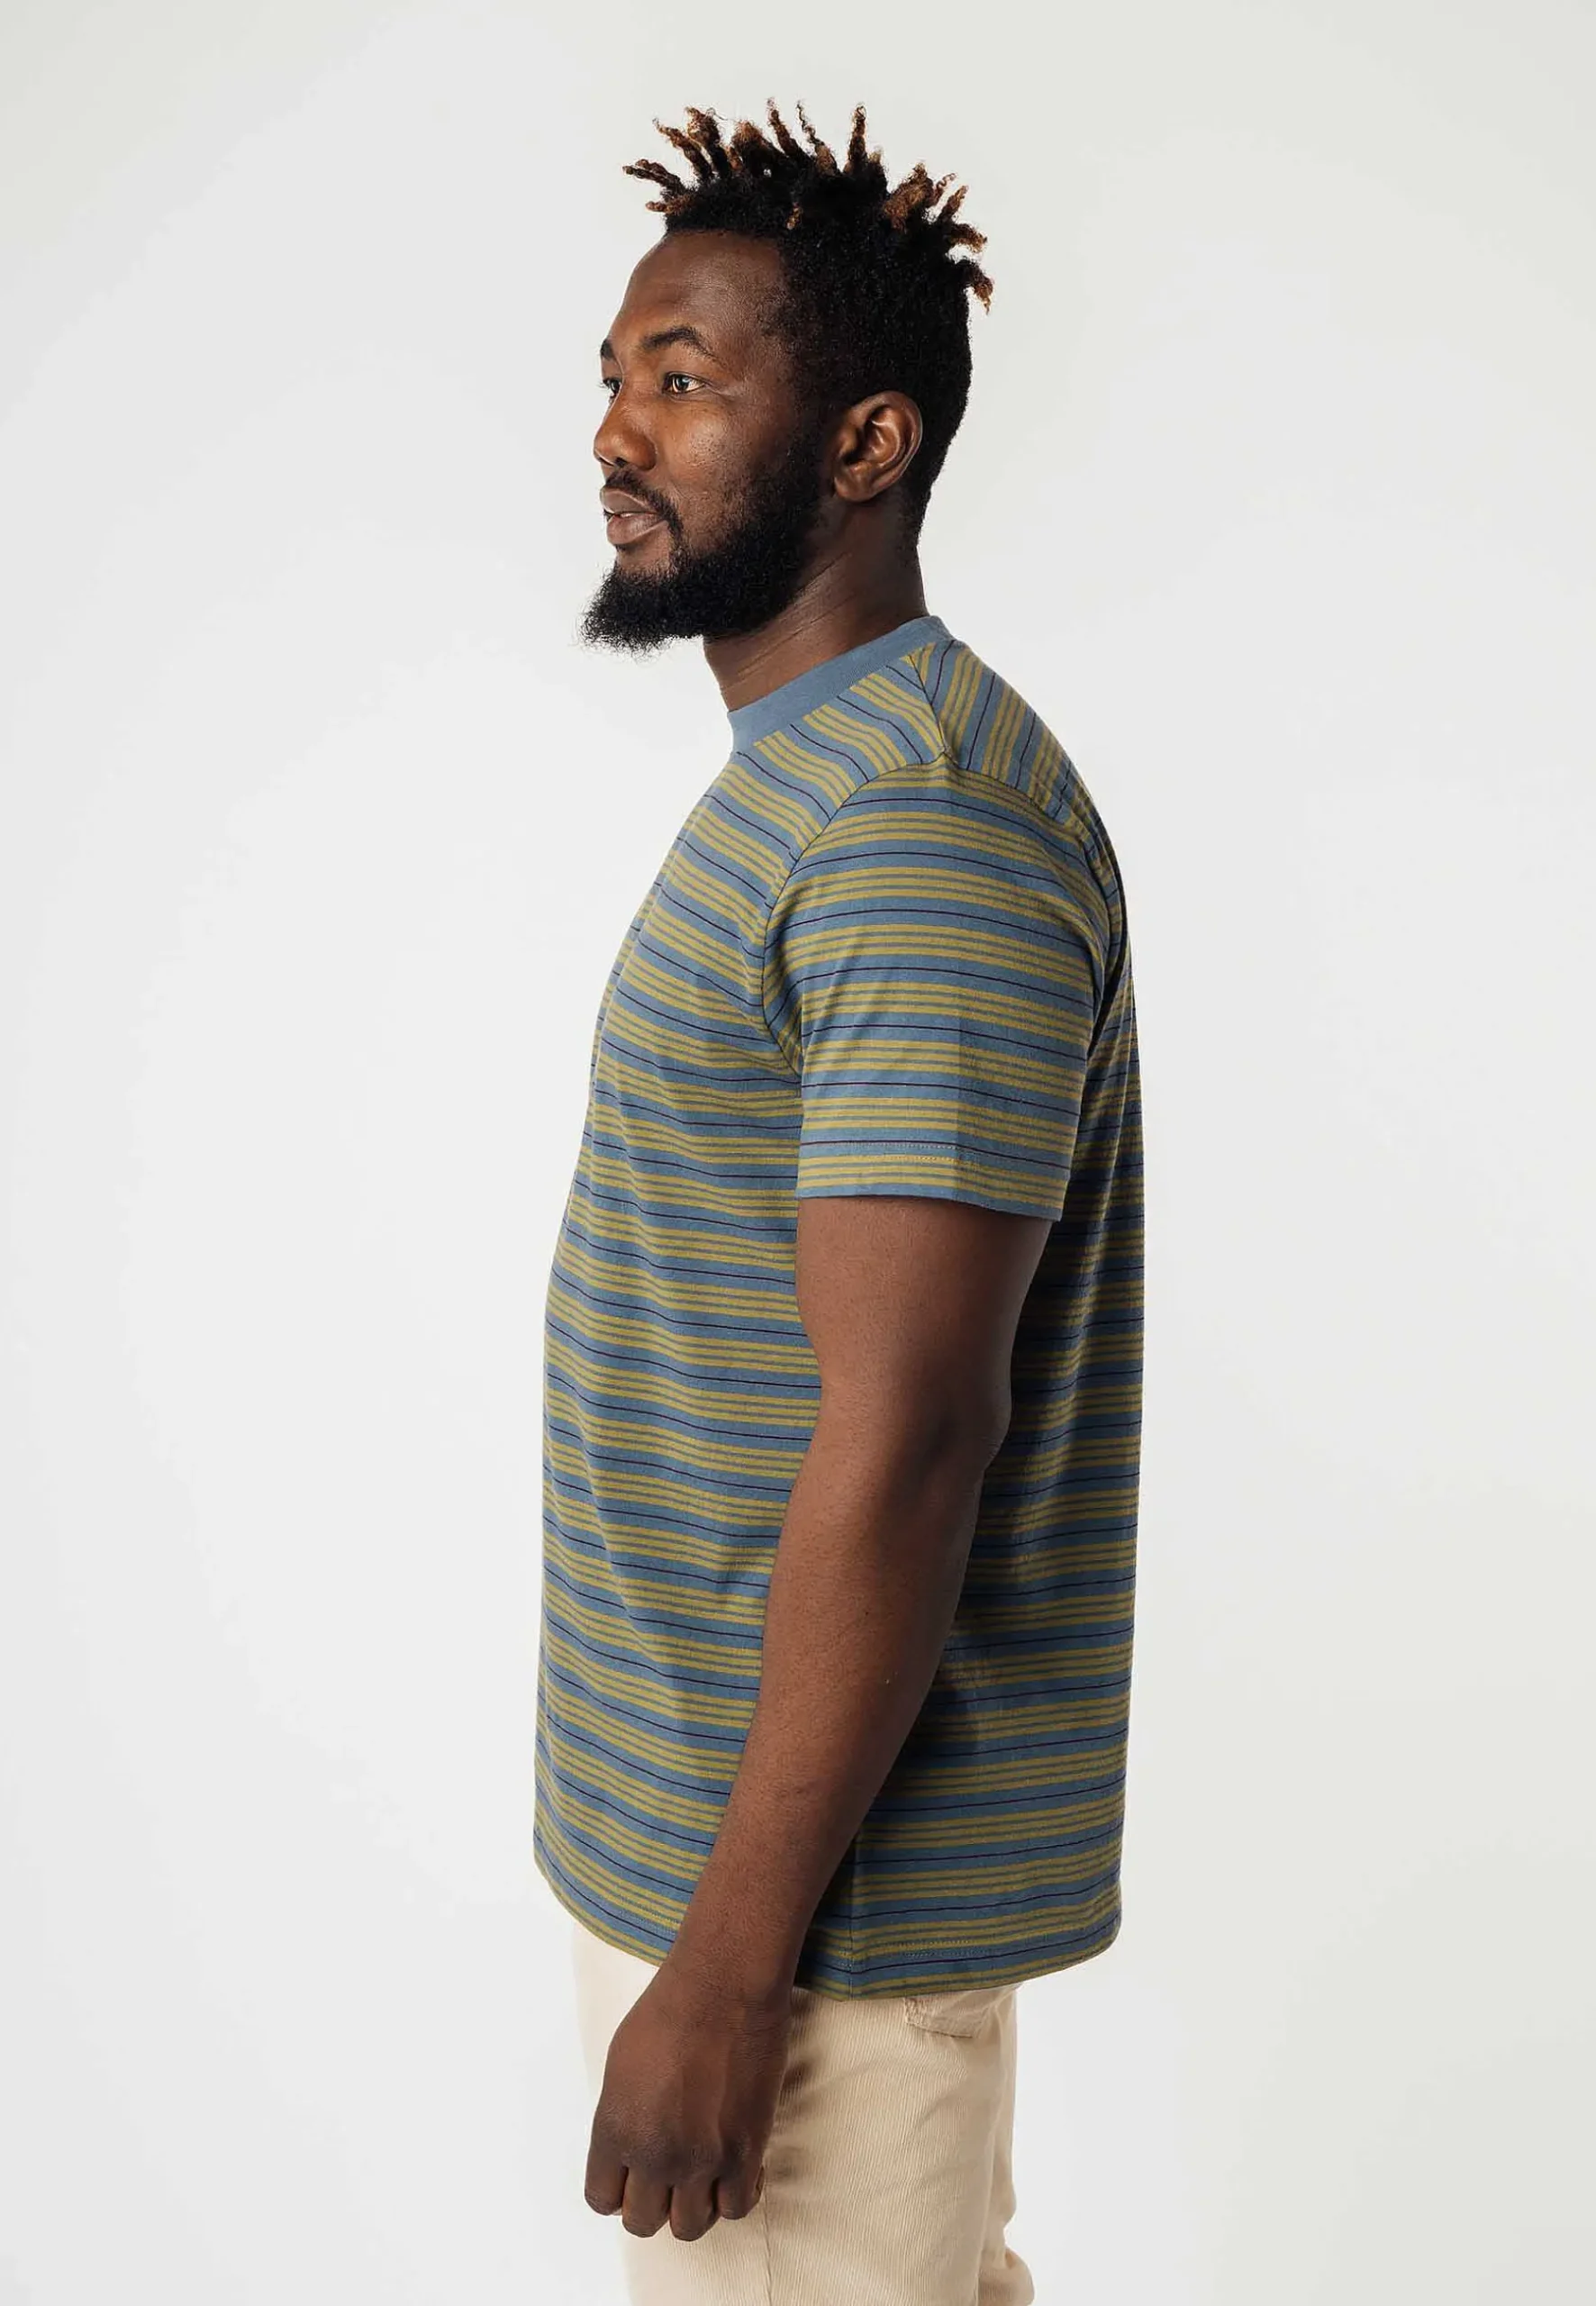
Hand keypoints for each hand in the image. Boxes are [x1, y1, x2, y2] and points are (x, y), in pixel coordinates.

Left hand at [583, 1953, 792, 2241]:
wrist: (723, 1988)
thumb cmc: (668, 2010)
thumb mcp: (619, 2065)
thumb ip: (620, 2117)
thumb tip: (629, 2146)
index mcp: (614, 2131)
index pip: (601, 2200)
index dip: (617, 2191)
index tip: (631, 2178)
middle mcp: (653, 2156)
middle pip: (643, 2223)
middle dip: (652, 2204)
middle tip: (667, 2179)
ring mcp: (700, 2160)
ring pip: (689, 2226)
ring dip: (693, 2207)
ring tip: (702, 2178)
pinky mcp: (744, 2154)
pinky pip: (736, 2208)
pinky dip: (734, 2197)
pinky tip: (735, 2171)